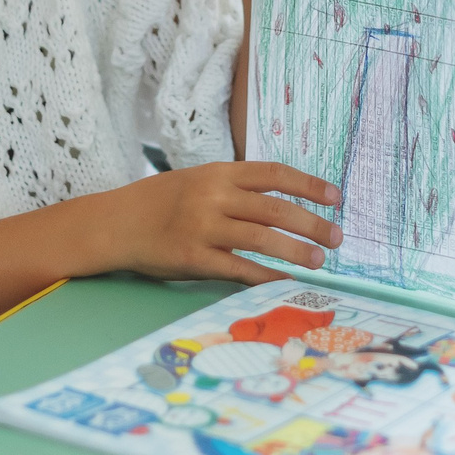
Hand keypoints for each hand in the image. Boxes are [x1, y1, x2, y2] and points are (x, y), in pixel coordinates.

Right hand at [92, 159, 342, 284]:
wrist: (117, 223)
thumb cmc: (161, 201)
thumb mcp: (198, 179)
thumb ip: (234, 186)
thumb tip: (283, 200)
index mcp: (219, 172)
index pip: (274, 174)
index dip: (309, 185)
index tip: (336, 197)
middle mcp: (214, 196)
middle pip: (275, 209)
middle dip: (312, 223)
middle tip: (338, 237)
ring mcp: (203, 228)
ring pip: (262, 239)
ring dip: (296, 251)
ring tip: (320, 261)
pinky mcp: (193, 258)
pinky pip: (238, 269)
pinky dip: (266, 276)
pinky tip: (285, 282)